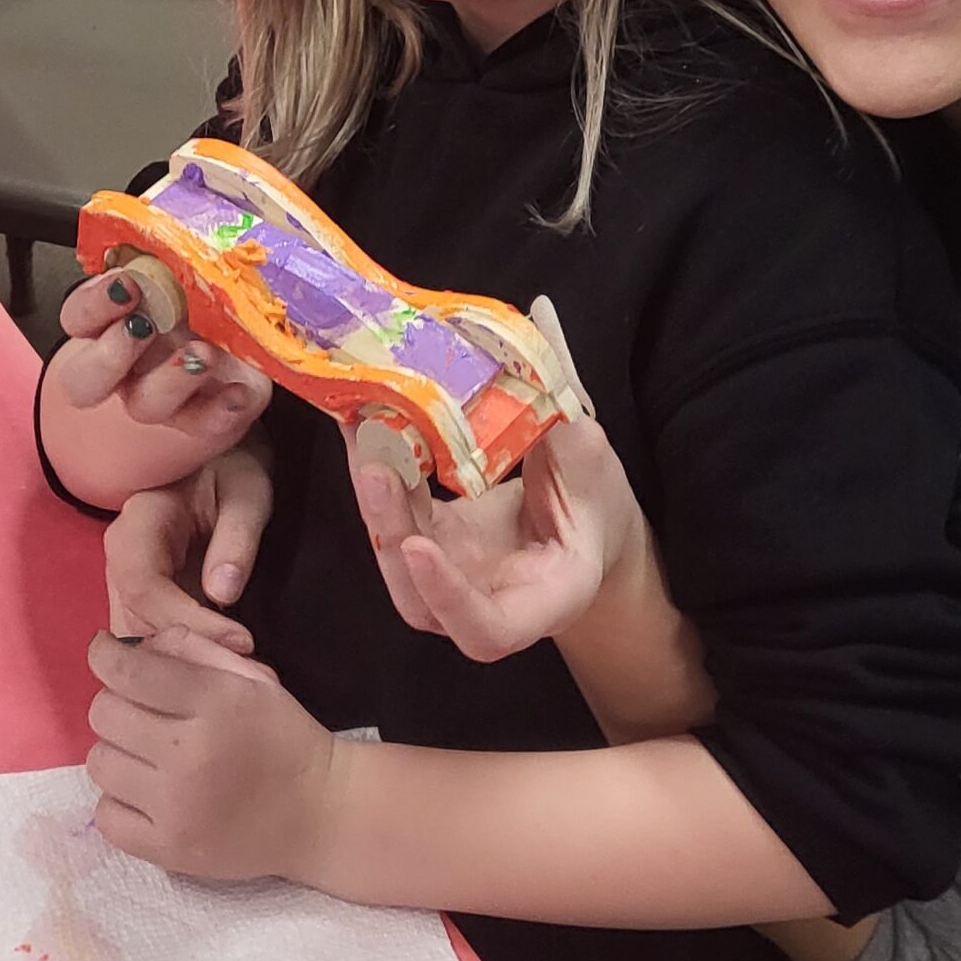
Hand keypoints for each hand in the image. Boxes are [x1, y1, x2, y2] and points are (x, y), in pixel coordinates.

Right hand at [47, 267, 269, 445]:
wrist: (250, 336)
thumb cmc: (205, 292)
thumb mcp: (185, 263)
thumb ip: (170, 248)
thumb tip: (173, 221)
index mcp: (112, 321)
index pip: (77, 317)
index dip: (93, 304)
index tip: (125, 283)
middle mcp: (126, 365)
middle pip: (86, 380)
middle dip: (110, 356)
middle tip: (144, 327)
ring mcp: (161, 397)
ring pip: (144, 406)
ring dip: (169, 382)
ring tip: (202, 354)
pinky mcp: (203, 416)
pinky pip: (202, 425)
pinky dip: (219, 411)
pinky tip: (237, 391)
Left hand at [84, 627, 340, 881]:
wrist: (320, 815)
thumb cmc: (283, 737)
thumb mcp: (252, 678)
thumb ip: (193, 650)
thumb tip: (132, 646)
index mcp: (214, 703)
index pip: (127, 671)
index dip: (104, 655)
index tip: (105, 653)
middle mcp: (189, 754)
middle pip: (105, 714)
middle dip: (116, 701)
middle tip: (139, 709)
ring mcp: (175, 808)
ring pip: (99, 763)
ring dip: (116, 750)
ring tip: (145, 753)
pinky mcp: (169, 851)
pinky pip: (106, 817)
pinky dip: (118, 800)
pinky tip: (145, 792)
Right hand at [102, 443, 272, 654]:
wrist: (222, 468)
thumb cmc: (234, 471)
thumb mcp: (248, 490)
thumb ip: (237, 537)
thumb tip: (221, 593)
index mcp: (137, 524)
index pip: (144, 588)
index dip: (189, 621)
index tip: (243, 640)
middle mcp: (120, 560)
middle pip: (134, 625)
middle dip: (188, 656)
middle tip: (248, 672)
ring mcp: (127, 588)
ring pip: (138, 645)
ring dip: (186, 667)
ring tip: (241, 675)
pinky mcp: (145, 607)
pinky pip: (152, 647)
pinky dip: (185, 666)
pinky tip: (227, 672)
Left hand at [346, 416, 636, 661]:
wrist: (583, 515)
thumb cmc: (597, 499)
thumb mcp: (590, 459)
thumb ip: (558, 417)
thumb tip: (538, 330)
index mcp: (546, 599)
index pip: (487, 629)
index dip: (447, 597)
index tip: (418, 546)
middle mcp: (488, 602)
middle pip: (420, 598)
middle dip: (391, 529)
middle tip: (375, 466)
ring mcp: (449, 576)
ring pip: (396, 555)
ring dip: (374, 498)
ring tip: (362, 432)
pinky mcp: (427, 541)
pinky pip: (394, 517)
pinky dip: (378, 473)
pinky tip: (364, 425)